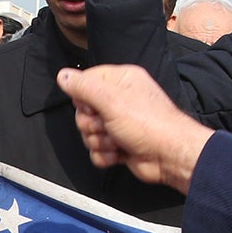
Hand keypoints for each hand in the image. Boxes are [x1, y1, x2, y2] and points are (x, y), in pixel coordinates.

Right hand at [58, 64, 212, 190]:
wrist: (168, 156)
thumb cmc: (149, 124)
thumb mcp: (111, 99)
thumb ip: (83, 86)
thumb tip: (63, 76)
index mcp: (120, 81)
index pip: (85, 82)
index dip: (83, 97)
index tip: (93, 105)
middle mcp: (119, 100)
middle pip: (83, 111)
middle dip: (92, 124)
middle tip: (107, 125)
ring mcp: (119, 124)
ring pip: (88, 133)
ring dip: (100, 141)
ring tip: (117, 140)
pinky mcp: (118, 145)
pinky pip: (96, 151)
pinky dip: (105, 155)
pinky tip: (119, 153)